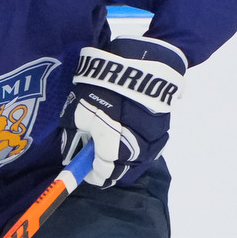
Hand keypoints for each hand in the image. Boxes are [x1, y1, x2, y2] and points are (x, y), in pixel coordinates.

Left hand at [62, 37, 185, 186]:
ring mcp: (154, 140)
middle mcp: (136, 148)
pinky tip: (132, 131)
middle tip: (98, 155)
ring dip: (126, 156)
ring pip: (139, 159)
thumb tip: (72, 152)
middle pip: (123, 169)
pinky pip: (151, 145)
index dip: (92, 174)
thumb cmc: (103, 85)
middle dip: (110, 166)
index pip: (104, 172)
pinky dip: (140, 144)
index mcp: (113, 146)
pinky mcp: (165, 129)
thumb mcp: (78, 109)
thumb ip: (74, 135)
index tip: (85, 171)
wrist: (140, 62)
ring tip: (116, 141)